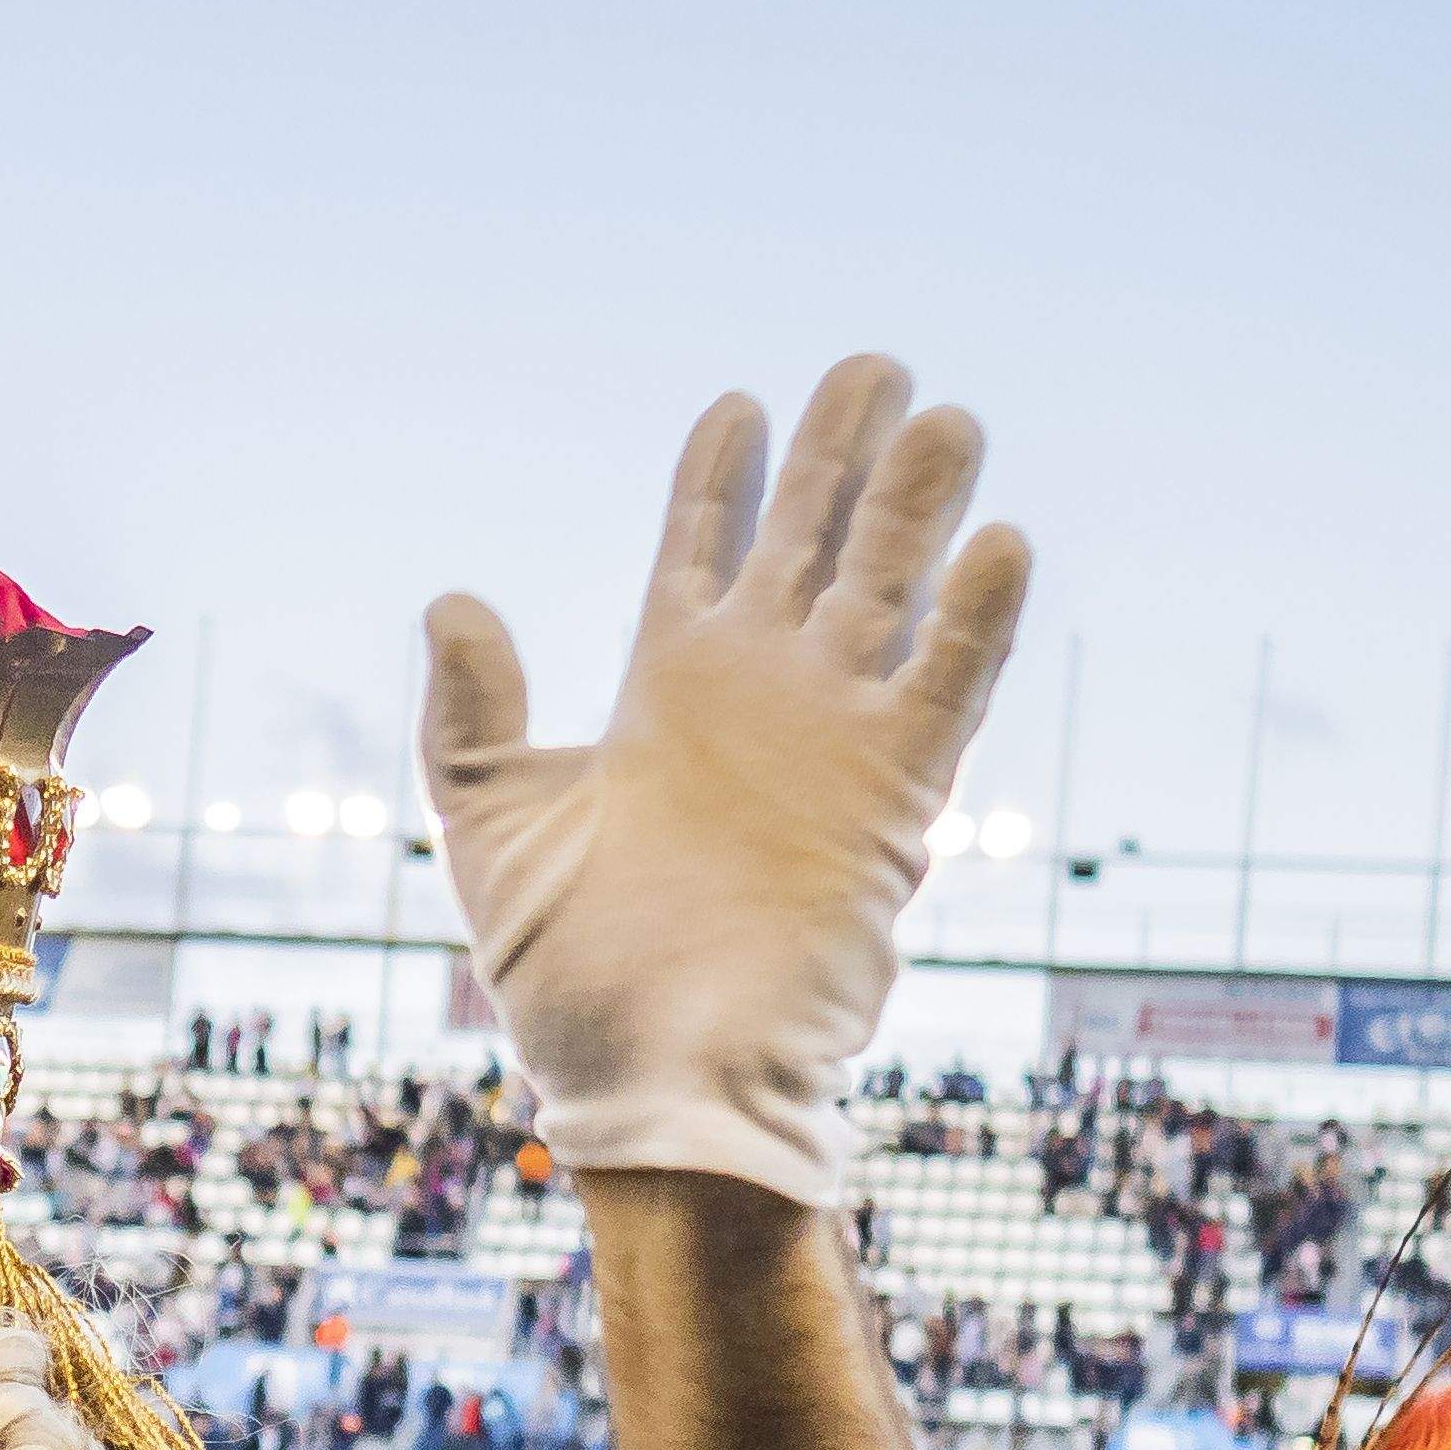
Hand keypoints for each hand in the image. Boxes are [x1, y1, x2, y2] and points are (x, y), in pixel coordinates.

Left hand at [420, 360, 1029, 1208]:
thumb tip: (453, 599)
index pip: (701, 553)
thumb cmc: (570, 983)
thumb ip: (474, 716)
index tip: (736, 405)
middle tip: (871, 366)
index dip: (721, 479)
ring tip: (944, 416)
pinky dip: (975, 620)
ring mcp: (831, 742)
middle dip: (841, 455)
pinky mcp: (893, 800)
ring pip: (889, 590)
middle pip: (813, 543)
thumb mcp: (494, 830)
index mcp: (666, 697)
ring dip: (920, 505)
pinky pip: (947, 691)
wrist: (653, 1083)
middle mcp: (758, 702)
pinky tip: (997, 541)